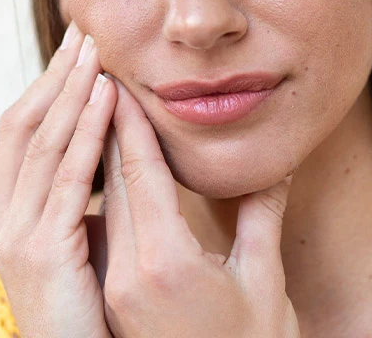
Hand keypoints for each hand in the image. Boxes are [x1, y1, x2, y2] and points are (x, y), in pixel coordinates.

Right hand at [0, 22, 116, 337]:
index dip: (47, 86)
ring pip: (43, 142)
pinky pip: (68, 178)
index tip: (77, 48)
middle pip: (23, 124)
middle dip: (55, 74)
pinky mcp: (42, 252)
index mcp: (9, 212)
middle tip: (85, 30)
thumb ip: (80, 205)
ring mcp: (17, 234)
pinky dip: (86, 132)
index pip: (21, 131)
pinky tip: (107, 97)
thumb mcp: (76, 248)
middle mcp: (3, 216)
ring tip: (97, 49)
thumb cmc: (86, 314)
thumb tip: (104, 161)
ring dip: (72, 90)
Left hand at [100, 79, 299, 337]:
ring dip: (98, 152)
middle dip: (104, 124)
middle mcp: (128, 273)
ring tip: (96, 105)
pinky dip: (105, 189)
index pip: (139, 174)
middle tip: (100, 75)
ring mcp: (117, 287)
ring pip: (102, 203)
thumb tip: (275, 165)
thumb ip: (261, 217)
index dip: (130, 122)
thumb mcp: (263, 282)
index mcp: (164, 263)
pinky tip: (107, 165)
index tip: (121, 78)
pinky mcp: (116, 297)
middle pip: (110, 182)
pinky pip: (105, 227)